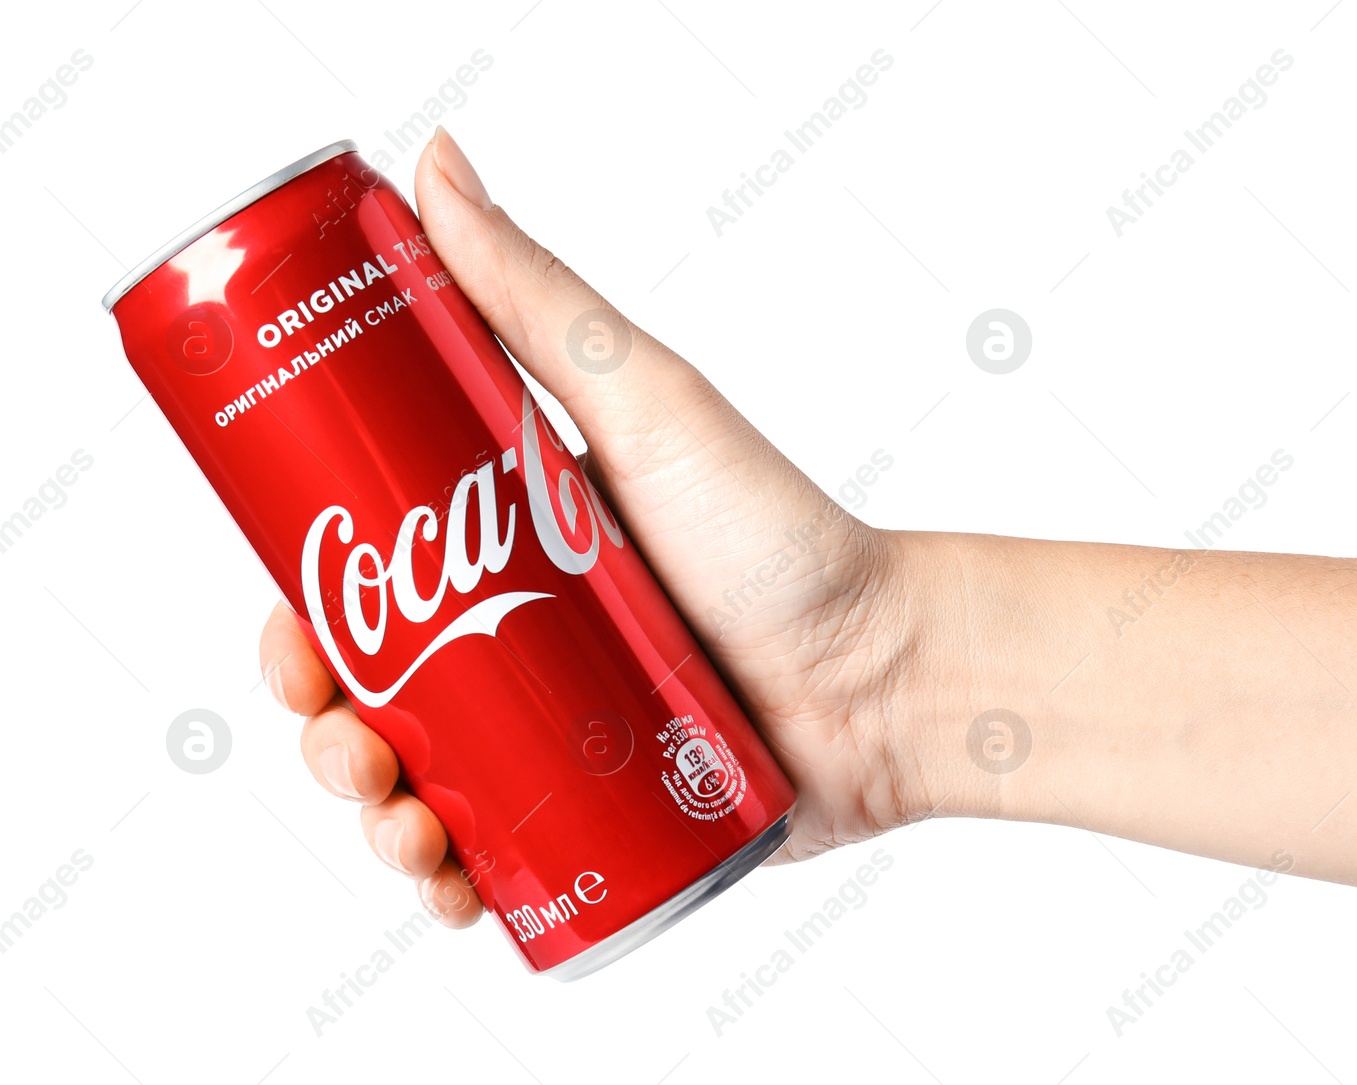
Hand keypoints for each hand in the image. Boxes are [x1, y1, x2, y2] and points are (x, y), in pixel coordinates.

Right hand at [258, 128, 924, 925]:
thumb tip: (432, 163)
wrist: (889, 672)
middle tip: (345, 743)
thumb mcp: (647, 404)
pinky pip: (499, 858)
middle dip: (325, 728)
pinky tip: (445, 886)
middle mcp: (520, 639)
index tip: (289, 636)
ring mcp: (556, 732)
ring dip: (370, 815)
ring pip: (418, 783)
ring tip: (403, 822)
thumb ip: (536, 296)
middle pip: (372, 692)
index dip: (301, 612)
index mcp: (502, 546)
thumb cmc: (780, 532)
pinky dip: (449, 881)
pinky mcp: (599, 815)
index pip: (363, 580)